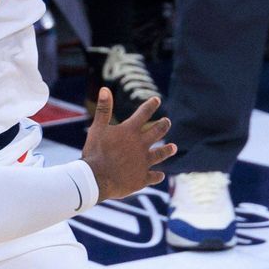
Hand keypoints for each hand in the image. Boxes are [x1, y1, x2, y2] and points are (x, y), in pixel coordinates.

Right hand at [80, 88, 175, 202]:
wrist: (97, 179)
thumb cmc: (95, 152)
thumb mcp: (97, 128)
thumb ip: (103, 109)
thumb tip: (105, 89)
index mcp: (130, 131)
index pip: (143, 114)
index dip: (150, 106)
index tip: (157, 100)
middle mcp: (140, 145)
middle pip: (156, 132)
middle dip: (163, 125)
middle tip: (167, 121)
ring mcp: (143, 162)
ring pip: (159, 154)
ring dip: (167, 150)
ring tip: (173, 147)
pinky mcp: (142, 178)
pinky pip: (153, 176)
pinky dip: (157, 176)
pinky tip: (161, 176)